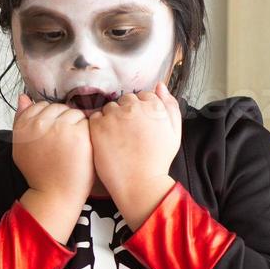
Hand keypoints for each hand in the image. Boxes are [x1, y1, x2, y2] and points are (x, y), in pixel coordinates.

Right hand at [12, 92, 93, 239]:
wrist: (53, 194)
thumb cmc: (39, 173)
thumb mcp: (21, 146)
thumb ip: (20, 120)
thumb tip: (23, 97)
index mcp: (24, 125)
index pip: (40, 106)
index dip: (49, 120)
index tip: (51, 136)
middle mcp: (40, 123)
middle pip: (58, 108)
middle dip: (63, 121)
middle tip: (62, 144)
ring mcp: (60, 127)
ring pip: (74, 113)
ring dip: (76, 126)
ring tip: (72, 147)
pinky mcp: (79, 133)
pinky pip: (87, 122)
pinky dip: (87, 133)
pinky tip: (82, 149)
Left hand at [88, 80, 182, 227]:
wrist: (139, 182)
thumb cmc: (158, 159)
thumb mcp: (174, 131)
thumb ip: (170, 105)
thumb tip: (159, 86)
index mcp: (153, 106)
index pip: (142, 96)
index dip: (140, 111)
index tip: (140, 125)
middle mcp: (133, 107)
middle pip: (125, 100)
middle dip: (126, 113)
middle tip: (128, 133)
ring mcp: (114, 116)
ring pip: (109, 108)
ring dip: (111, 118)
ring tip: (117, 139)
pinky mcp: (97, 126)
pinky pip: (95, 118)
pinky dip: (98, 127)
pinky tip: (106, 141)